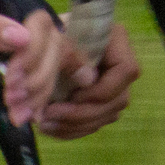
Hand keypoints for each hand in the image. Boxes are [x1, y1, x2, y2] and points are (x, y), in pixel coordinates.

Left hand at [0, 8, 69, 128]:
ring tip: (18, 114)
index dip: (33, 51)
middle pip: (51, 42)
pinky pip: (39, 75)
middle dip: (38, 75)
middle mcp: (19, 11)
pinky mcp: (12, 61)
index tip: (12, 78)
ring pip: (50, 61)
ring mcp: (17, 37)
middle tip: (13, 101)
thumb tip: (23, 38)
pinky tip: (29, 114)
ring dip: (39, 90)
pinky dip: (37, 96)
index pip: (39, 20)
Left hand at [40, 19, 139, 137]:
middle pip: (118, 99)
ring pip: (107, 116)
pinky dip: (72, 130)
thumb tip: (86, 78)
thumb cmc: (48, 34)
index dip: (102, 90)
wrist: (37, 44)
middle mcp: (120, 65)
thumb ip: (69, 52)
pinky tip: (50, 127)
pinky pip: (94, 124)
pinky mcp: (99, 102)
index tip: (73, 95)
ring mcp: (112, 86)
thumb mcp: (55, 36)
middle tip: (51, 114)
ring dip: (75, 125)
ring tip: (45, 123)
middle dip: (84, 114)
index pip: (126, 70)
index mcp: (116, 42)